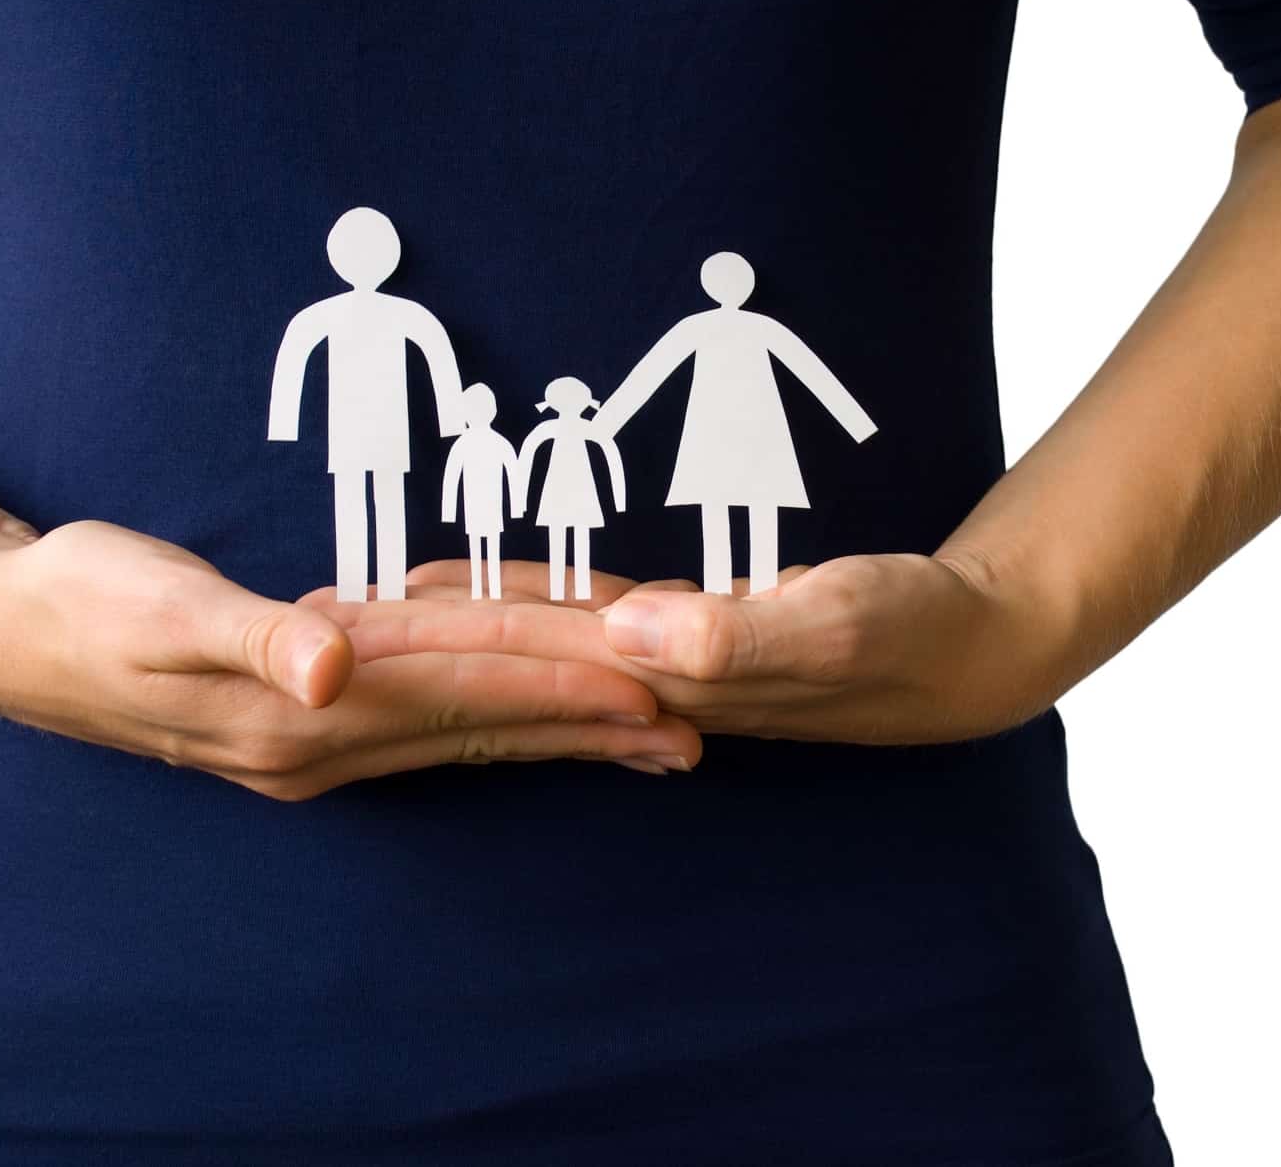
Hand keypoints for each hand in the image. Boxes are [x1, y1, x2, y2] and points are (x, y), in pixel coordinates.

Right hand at [0, 521, 696, 797]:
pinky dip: (489, 727)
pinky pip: (422, 729)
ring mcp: (314, 740)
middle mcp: (323, 737)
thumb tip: (327, 671)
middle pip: (485, 730)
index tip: (651, 687)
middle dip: (590, 729)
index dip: (559, 686)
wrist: (7, 632)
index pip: (465, 691)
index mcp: (305, 705)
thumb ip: (253, 634)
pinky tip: (521, 727)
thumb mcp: (159, 606)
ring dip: (555, 738)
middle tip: (695, 736)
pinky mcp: (300, 723)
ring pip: (464, 738)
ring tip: (640, 740)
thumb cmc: (85, 603)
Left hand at [363, 554, 1067, 744]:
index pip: (514, 662)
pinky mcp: (690, 633)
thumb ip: (740, 634)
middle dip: (402, 643)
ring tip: (366, 611)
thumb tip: (634, 639)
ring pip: (528, 642)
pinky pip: (583, 618)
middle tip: (300, 617)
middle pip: (499, 661)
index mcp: (664, 680)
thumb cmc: (921, 631)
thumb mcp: (841, 621)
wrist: (979, 648)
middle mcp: (646, 682)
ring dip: (449, 632)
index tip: (323, 629)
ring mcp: (664, 661)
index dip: (418, 644)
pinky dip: (529, 607)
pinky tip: (496, 599)